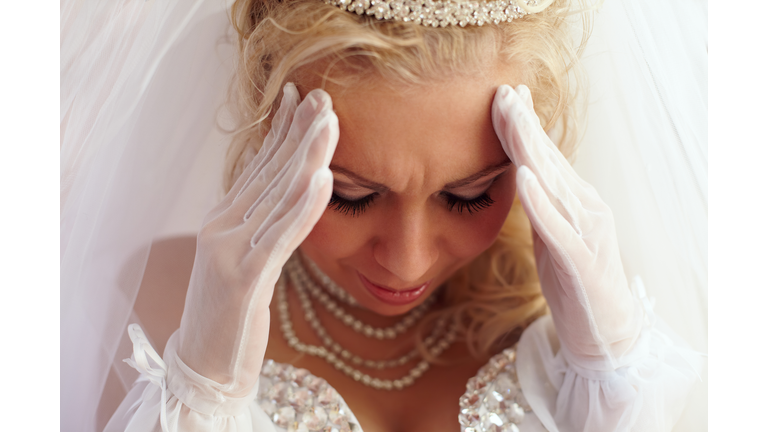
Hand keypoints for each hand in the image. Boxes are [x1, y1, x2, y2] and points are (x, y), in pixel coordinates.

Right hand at [176, 83, 337, 394]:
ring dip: (305, 155)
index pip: (258, 167)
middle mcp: (222, 227)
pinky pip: (279, 236)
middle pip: (268, 171)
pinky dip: (302, 206)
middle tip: (324, 94)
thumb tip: (284, 191)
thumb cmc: (227, 316)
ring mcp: (229, 251)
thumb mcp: (242, 260)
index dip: (281, 130)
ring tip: (328, 121)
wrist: (203, 368)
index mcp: (223, 221)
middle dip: (298, 130)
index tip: (304, 97)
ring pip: (276, 195)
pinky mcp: (244, 279)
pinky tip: (322, 179)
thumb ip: (260, 225)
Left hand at [492, 84, 642, 368]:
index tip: (504, 94)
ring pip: (554, 183)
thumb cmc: (575, 284)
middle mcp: (585, 208)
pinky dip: (540, 201)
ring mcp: (586, 232)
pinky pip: (557, 227)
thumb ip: (541, 205)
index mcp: (575, 202)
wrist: (607, 335)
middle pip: (548, 160)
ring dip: (529, 148)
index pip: (545, 157)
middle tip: (501, 90)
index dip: (523, 126)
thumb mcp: (552, 236)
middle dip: (522, 124)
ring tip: (510, 116)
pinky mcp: (581, 260)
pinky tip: (524, 178)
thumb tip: (523, 176)